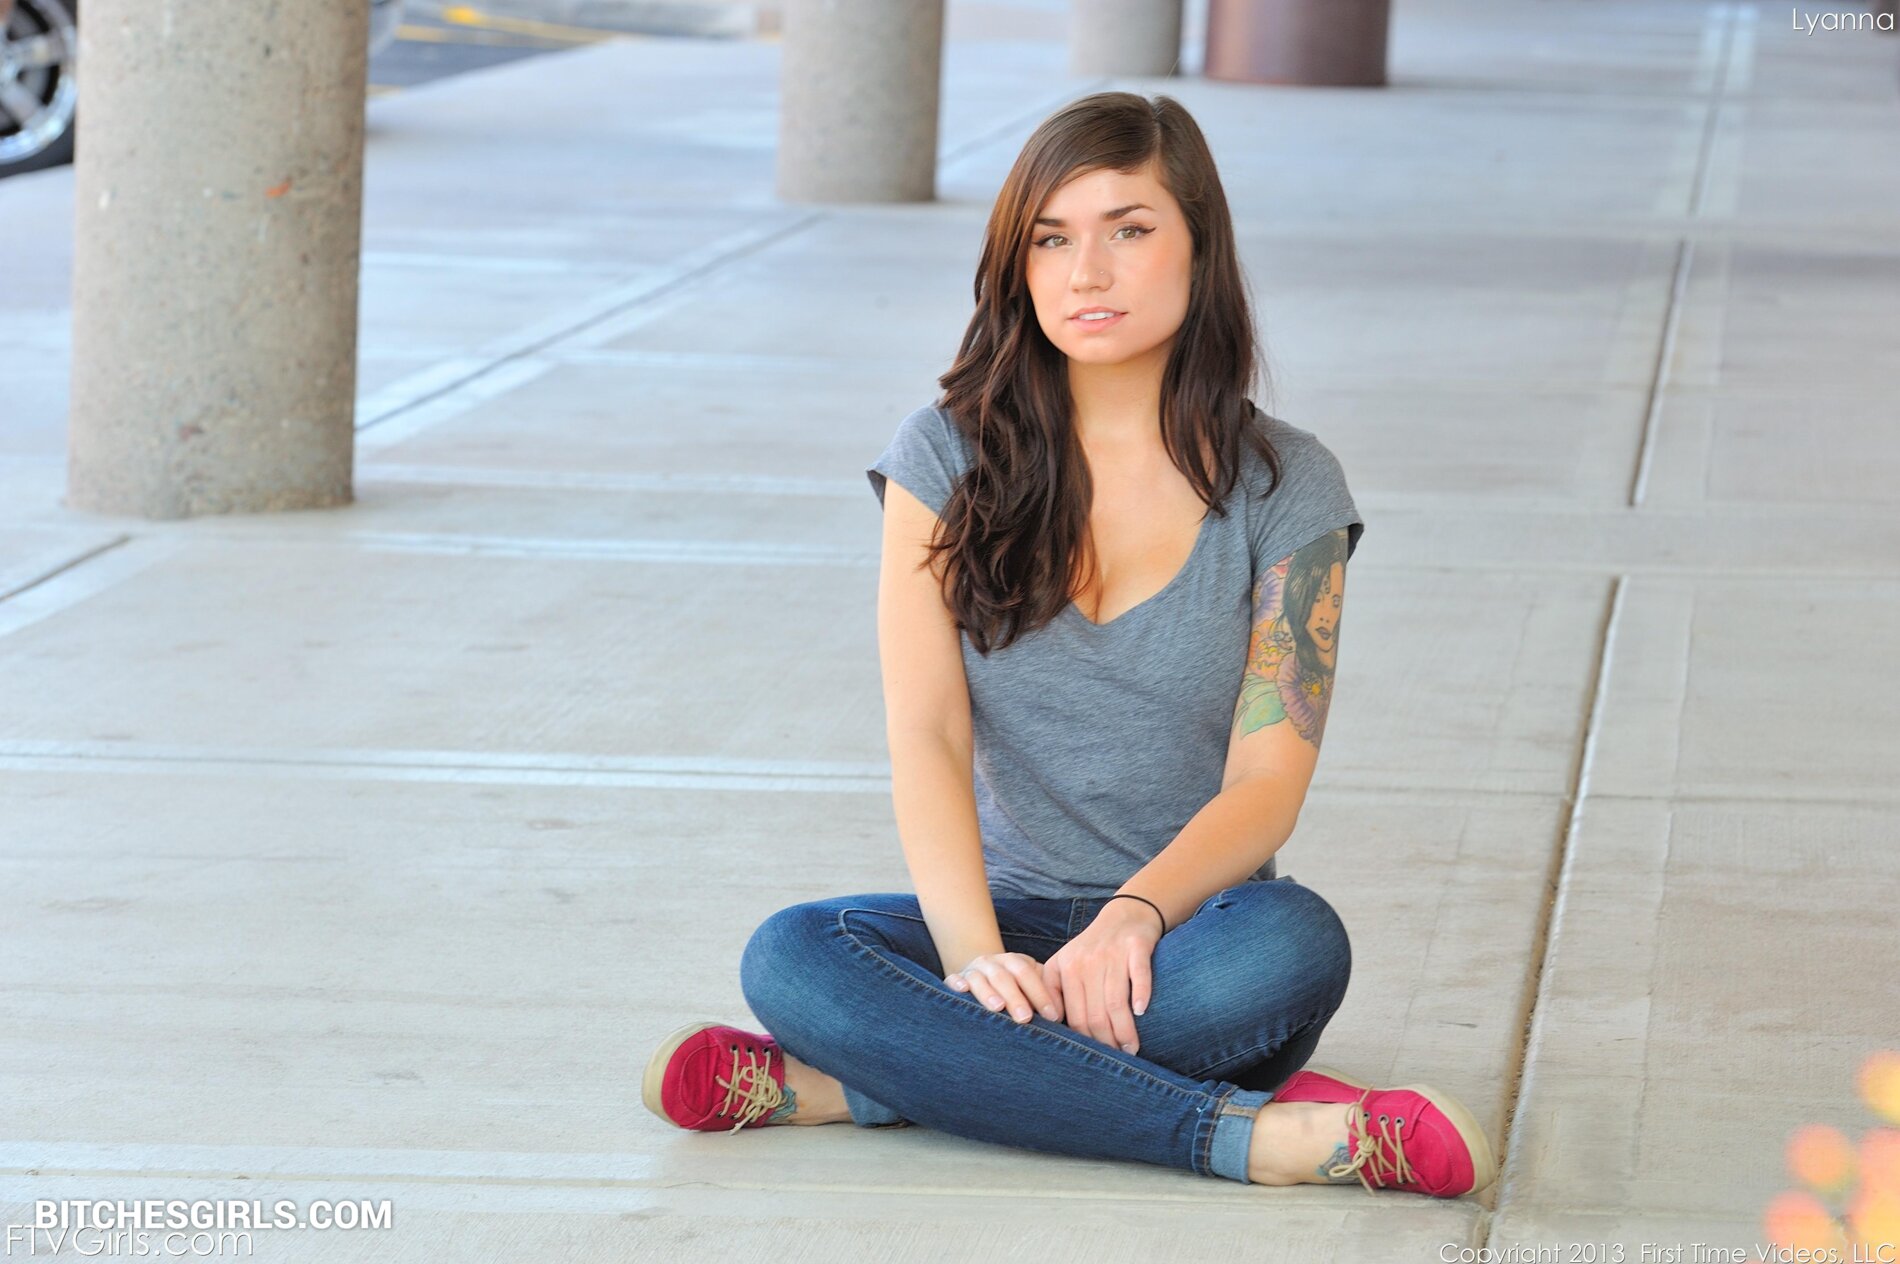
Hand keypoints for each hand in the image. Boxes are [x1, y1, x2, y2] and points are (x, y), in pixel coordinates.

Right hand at [945, 951, 1061, 1025]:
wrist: (983, 975)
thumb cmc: (1015, 990)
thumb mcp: (1030, 986)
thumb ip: (1046, 995)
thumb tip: (1067, 1018)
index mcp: (1014, 962)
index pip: (1028, 974)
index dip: (1040, 994)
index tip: (1052, 1016)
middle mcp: (992, 963)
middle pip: (1004, 977)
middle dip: (1015, 998)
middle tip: (1025, 1017)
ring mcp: (972, 971)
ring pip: (979, 979)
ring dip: (988, 993)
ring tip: (997, 1008)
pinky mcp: (955, 979)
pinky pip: (953, 980)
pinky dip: (956, 985)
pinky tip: (962, 991)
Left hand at [1039, 899, 1161, 1054]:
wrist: (1125, 915)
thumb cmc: (1094, 946)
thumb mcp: (1065, 961)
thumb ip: (1054, 990)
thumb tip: (1054, 1025)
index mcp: (1067, 968)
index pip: (1074, 1015)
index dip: (1087, 1040)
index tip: (1098, 1056)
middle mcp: (1087, 961)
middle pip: (1095, 1013)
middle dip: (1107, 1041)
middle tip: (1119, 1057)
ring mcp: (1112, 953)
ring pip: (1115, 1001)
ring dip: (1125, 1030)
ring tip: (1132, 1048)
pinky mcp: (1136, 946)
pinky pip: (1138, 975)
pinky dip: (1140, 994)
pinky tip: (1141, 1012)